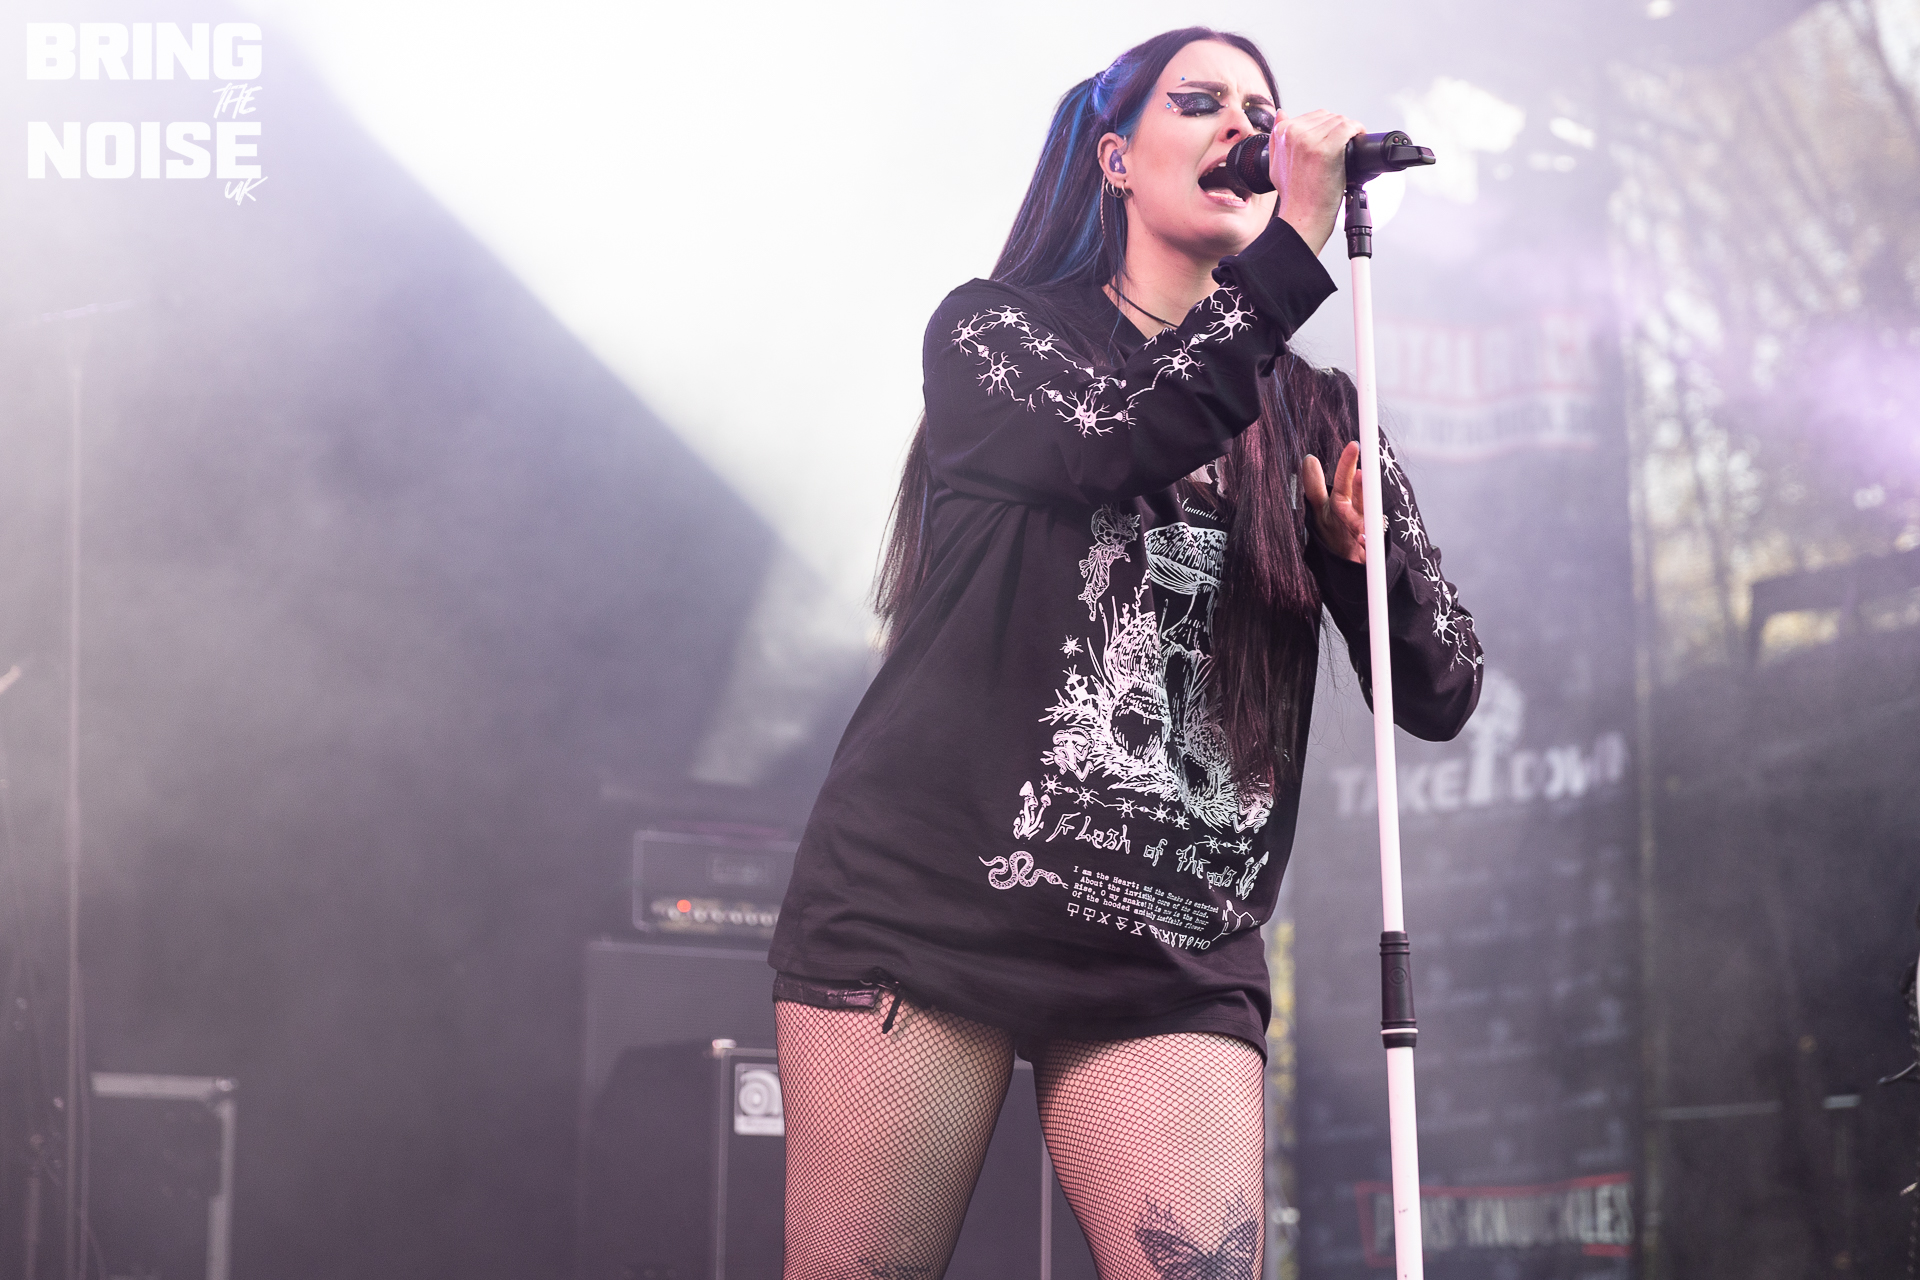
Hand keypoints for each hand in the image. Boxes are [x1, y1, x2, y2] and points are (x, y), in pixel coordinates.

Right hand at [1269, 109, 1366, 255]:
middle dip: (1338, 130)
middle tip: (1341, 149)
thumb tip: (1282, 113)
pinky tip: (1356, 143)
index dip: (1327, 129)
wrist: (1302, 216)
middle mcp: (1293, 133)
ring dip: (1349, 132)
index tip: (1332, 143)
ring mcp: (1309, 140)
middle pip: (1328, 117)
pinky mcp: (1326, 149)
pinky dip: (1356, 132)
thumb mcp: (1275, 164)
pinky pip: (1348, 128)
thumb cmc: (1294, 196)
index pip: (1313, 116)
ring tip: (1348, 149)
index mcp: (1282, 133)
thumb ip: (1277, 137)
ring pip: (1340, 121)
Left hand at [1301, 441, 1364, 563]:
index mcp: (1345, 503)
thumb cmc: (1333, 535)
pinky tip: (1361, 538)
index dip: (1347, 464)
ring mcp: (1365, 533)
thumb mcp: (1319, 511)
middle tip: (1360, 472)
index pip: (1345, 480)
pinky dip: (1366, 543)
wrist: (1345, 566)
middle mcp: (1357, 514)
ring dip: (1365, 515)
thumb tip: (1309, 458)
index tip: (1353, 446)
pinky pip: (1369, 547)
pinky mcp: (1368, 553)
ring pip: (1368, 519)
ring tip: (1360, 504)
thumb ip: (1315, 488)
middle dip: (1360, 486)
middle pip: (1360, 497)